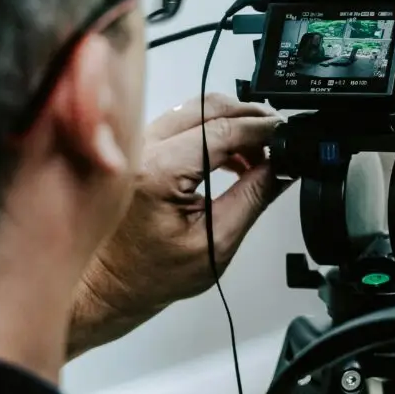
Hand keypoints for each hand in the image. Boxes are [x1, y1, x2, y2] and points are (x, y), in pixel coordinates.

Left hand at [68, 95, 284, 358]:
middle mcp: (142, 149)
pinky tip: (232, 155)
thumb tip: (283, 165)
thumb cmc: (149, 275)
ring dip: (232, 122)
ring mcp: (137, 144)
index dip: (262, 129)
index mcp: (158, 173)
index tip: (287, 133)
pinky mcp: (139, 147)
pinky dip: (213, 129)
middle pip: (209, 107)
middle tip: (278, 138)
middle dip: (250, 117)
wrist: (107, 287)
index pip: (223, 131)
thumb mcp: (216, 242)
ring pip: (196, 108)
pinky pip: (183, 121)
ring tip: (258, 152)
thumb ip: (254, 196)